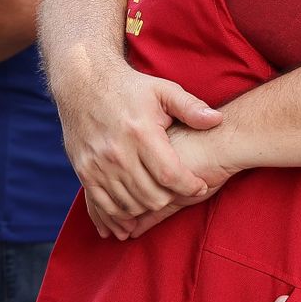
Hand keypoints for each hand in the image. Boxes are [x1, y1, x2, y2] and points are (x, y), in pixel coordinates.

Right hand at [51, 58, 221, 238]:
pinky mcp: (84, 172)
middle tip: (179, 191)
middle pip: (151, 196)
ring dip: (148, 208)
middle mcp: (118, 153)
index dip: (190, 186)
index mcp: (141, 133)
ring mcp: (98, 165)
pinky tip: (132, 217)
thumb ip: (191, 107)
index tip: (200, 186)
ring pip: (129, 205)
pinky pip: (103, 206)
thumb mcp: (163, 90)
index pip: (170, 175)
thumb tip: (217, 120)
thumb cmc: (130, 88)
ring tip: (160, 198)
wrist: (84, 84)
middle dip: (171, 199)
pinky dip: (119, 216)